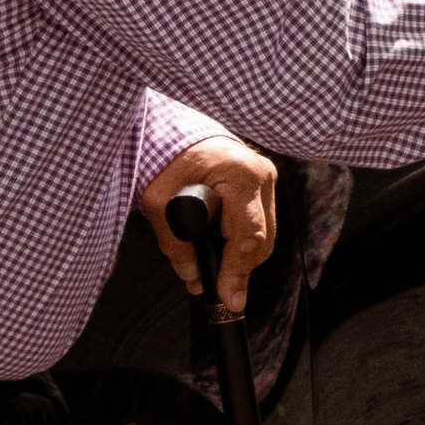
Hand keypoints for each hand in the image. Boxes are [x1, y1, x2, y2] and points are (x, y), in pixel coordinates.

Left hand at [140, 132, 277, 312]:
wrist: (174, 125)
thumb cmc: (165, 154)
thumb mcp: (158, 200)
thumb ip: (175, 242)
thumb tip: (191, 275)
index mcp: (240, 175)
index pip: (248, 236)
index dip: (237, 272)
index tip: (229, 299)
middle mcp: (262, 175)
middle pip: (260, 240)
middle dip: (236, 270)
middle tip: (211, 290)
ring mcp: (266, 177)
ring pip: (262, 235)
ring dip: (238, 258)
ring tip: (208, 273)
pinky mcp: (261, 182)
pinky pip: (258, 222)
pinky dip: (240, 241)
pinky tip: (218, 251)